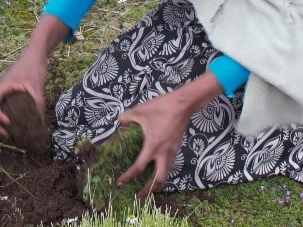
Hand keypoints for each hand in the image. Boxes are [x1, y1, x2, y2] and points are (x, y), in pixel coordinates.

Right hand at [0, 54, 47, 139]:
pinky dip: (0, 116)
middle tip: (6, 135)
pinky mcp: (5, 92)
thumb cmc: (34, 68)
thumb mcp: (37, 88)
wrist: (35, 55)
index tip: (8, 123)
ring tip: (8, 133)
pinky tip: (11, 124)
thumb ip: (37, 106)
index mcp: (2, 85)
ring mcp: (0, 89)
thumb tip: (40, 125)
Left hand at [115, 73, 221, 197]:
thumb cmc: (161, 107)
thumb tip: (119, 122)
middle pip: (157, 180)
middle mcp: (163, 153)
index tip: (119, 183)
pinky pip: (170, 166)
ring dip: (157, 184)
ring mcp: (172, 152)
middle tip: (138, 197)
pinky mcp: (177, 148)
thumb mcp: (140, 111)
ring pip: (166, 175)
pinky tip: (157, 171)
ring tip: (148, 189)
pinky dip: (163, 173)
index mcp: (152, 146)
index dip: (128, 177)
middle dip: (148, 191)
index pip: (138, 167)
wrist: (183, 104)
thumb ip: (127, 118)